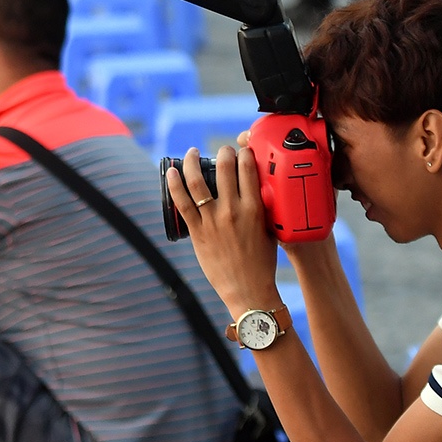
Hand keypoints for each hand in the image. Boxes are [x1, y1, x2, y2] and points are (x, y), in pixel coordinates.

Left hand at [164, 144, 278, 317]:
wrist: (248, 290)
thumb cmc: (262, 263)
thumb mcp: (270, 231)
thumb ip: (263, 209)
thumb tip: (258, 191)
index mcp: (254, 209)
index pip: (248, 169)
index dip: (244, 153)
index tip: (242, 150)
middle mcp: (233, 211)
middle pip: (224, 169)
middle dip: (223, 152)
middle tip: (222, 150)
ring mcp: (213, 221)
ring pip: (198, 182)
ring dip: (193, 162)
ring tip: (191, 153)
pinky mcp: (197, 232)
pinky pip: (182, 203)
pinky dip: (174, 185)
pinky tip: (171, 172)